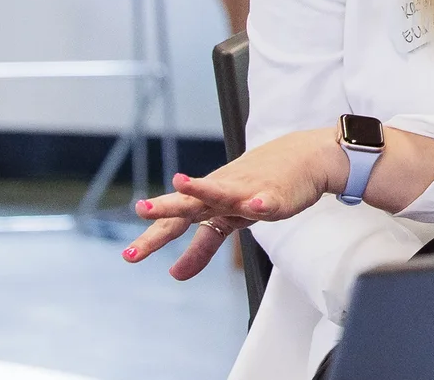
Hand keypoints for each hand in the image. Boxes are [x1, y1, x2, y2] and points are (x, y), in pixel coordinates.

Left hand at [120, 127, 341, 279]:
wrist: (304, 158)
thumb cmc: (259, 187)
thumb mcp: (227, 221)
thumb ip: (201, 247)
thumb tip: (175, 274)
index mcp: (208, 202)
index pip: (176, 222)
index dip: (153, 238)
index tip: (129, 255)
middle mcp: (222, 193)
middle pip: (191, 203)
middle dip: (168, 207)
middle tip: (142, 208)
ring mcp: (248, 191)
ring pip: (222, 192)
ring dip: (203, 189)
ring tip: (182, 183)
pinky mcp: (275, 194)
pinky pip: (267, 200)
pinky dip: (261, 203)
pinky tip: (255, 206)